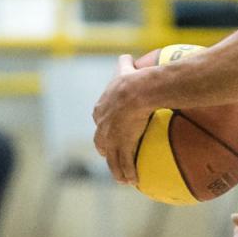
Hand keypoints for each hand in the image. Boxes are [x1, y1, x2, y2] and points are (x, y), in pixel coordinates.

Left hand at [91, 55, 152, 185]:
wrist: (136, 92)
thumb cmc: (132, 80)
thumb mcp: (124, 69)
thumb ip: (124, 63)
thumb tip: (127, 55)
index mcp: (101, 110)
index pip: (100, 122)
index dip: (105, 128)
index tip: (110, 132)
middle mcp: (103, 127)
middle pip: (102, 143)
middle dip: (106, 150)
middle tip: (112, 155)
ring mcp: (111, 139)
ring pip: (112, 159)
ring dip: (117, 170)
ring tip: (123, 179)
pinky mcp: (121, 146)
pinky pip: (124, 164)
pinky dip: (127, 173)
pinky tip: (133, 181)